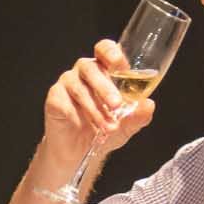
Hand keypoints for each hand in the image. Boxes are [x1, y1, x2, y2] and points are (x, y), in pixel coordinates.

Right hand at [41, 39, 157, 169]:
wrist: (81, 153)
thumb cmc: (103, 130)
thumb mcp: (127, 125)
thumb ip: (138, 114)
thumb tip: (148, 105)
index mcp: (103, 70)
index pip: (105, 50)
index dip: (112, 53)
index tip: (122, 66)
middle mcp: (84, 72)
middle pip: (91, 68)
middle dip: (105, 87)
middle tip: (116, 105)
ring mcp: (67, 84)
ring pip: (80, 88)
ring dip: (96, 108)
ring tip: (108, 126)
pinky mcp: (54, 98)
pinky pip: (64, 101)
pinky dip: (78, 114)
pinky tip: (86, 126)